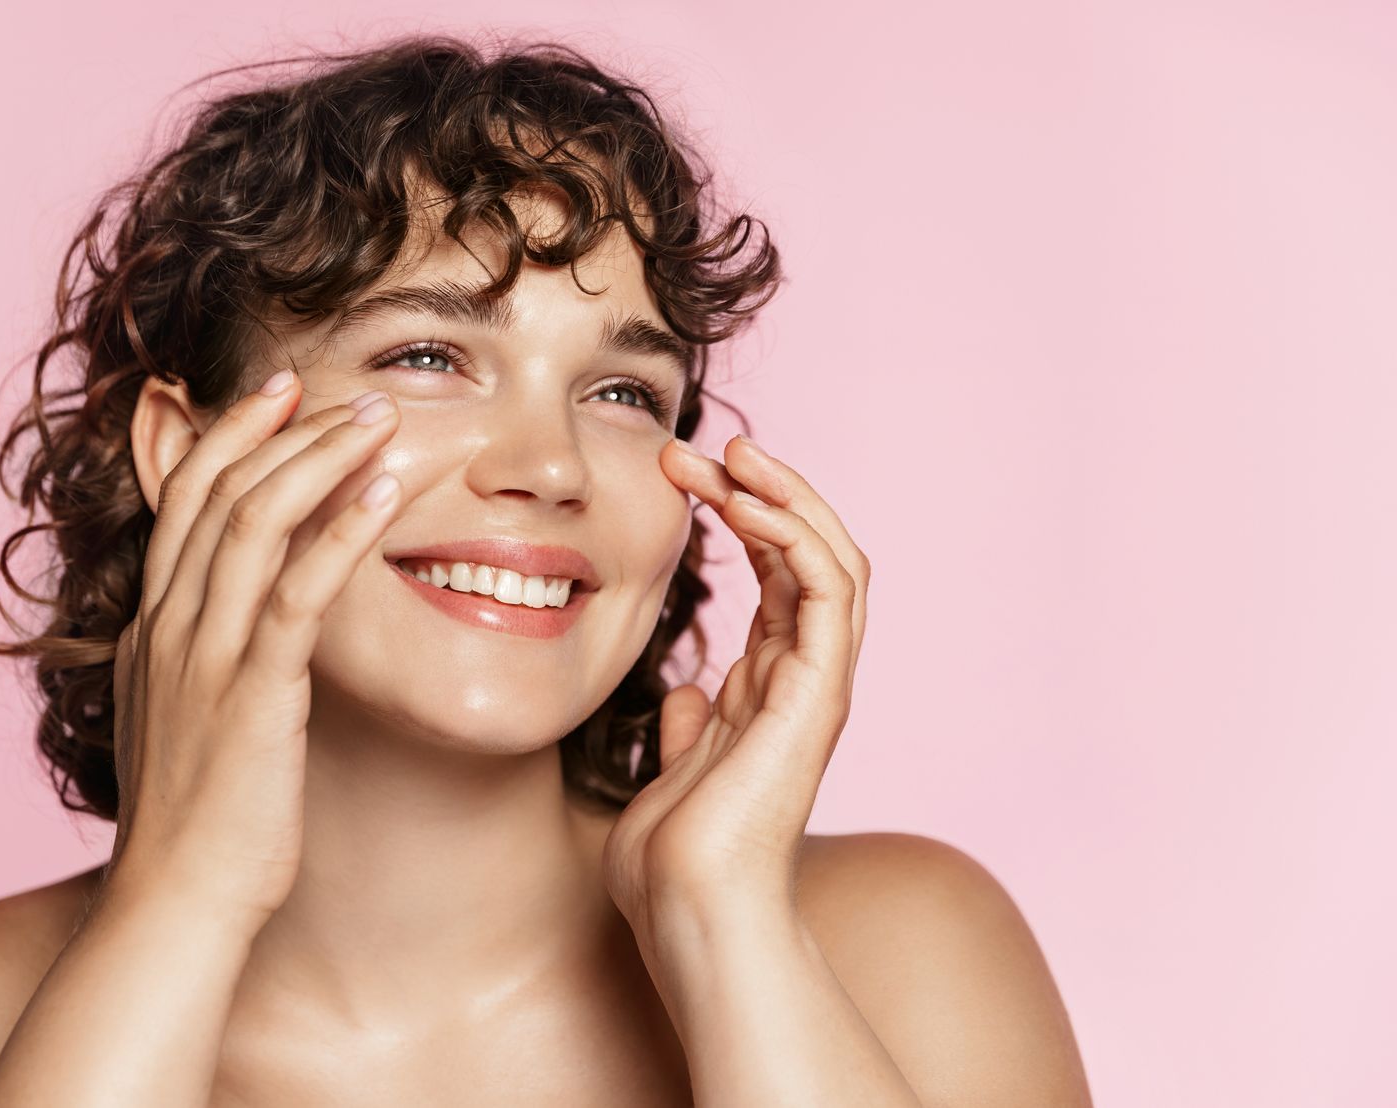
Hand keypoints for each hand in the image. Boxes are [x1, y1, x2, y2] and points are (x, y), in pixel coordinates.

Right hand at [102, 373, 403, 929]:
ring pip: (254, 520)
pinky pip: (297, 591)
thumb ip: (199, 661)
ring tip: (380, 418)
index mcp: (153, 626)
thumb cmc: (193, 826)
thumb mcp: (182, 722)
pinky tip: (384, 495)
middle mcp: (169, 625)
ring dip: (320, 457)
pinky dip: (341, 531)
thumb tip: (229, 632)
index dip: (231, 434)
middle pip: (215, 487)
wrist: (173, 906)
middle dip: (281, 426)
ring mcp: (204, 657)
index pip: (183, 498)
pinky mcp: (252, 695)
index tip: (279, 392)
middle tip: (344, 387)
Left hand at [602, 434, 870, 928]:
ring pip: (832, 561)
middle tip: (701, 449)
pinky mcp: (819, 695)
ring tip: (733, 454)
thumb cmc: (673, 863)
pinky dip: (797, 538)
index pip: (777, 577)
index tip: (685, 474)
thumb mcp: (670, 775)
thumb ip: (689, 730)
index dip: (740, 516)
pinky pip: (827, 593)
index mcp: (769, 691)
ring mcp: (817, 686)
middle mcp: (802, 682)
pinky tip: (749, 505)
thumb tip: (685, 695)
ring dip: (785, 498)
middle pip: (807, 556)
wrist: (688, 912)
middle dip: (760, 492)